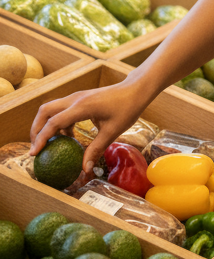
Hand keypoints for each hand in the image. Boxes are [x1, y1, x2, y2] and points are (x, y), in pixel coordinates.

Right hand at [30, 80, 148, 173]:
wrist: (135, 89)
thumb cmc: (127, 108)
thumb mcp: (112, 131)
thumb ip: (96, 149)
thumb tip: (84, 169)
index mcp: (81, 106)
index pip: (53, 122)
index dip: (41, 138)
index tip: (34, 154)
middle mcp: (75, 99)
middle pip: (45, 111)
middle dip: (36, 129)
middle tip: (37, 148)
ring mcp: (77, 97)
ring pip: (52, 109)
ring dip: (47, 125)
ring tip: (51, 145)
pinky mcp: (80, 99)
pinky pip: (62, 110)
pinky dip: (59, 123)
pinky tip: (68, 137)